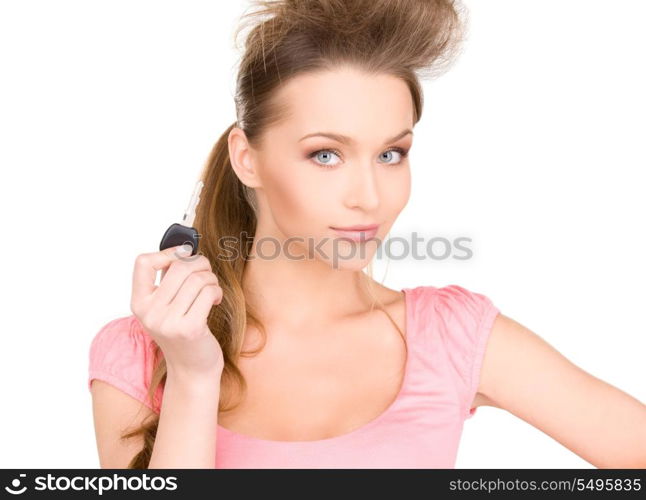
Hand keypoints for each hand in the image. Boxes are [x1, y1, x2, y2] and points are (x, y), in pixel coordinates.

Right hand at [130, 245, 224, 378]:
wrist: (192, 369)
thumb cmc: (182, 331)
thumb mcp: (165, 307)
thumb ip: (167, 281)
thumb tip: (184, 249)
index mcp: (139, 303)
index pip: (143, 263)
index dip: (167, 252)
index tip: (184, 253)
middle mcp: (149, 313)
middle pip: (179, 267)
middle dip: (200, 264)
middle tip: (206, 273)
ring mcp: (168, 322)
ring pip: (197, 278)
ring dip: (211, 279)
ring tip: (211, 289)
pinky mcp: (189, 329)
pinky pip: (208, 292)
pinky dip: (217, 291)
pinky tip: (216, 300)